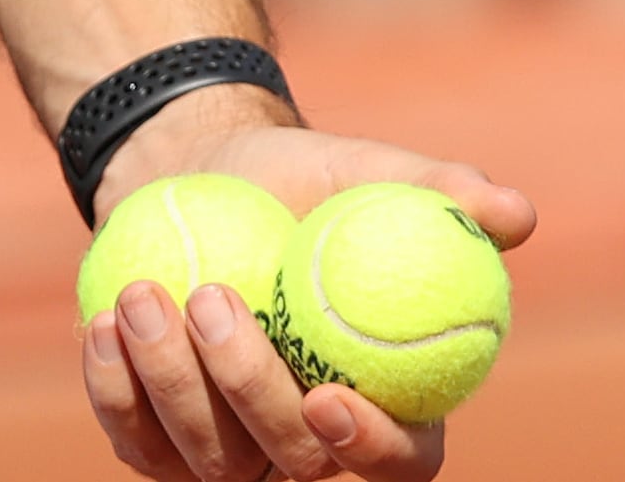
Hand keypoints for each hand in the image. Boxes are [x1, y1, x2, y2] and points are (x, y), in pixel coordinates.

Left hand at [80, 88, 537, 480]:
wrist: (204, 175)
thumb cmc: (306, 179)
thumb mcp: (371, 171)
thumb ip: (442, 194)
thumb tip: (518, 215)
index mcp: (390, 401)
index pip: (402, 464)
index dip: (371, 448)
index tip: (326, 392)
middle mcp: (313, 445)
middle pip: (293, 467)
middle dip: (247, 392)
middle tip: (214, 301)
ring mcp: (233, 455)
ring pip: (206, 463)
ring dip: (170, 385)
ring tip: (145, 295)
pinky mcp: (160, 444)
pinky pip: (137, 444)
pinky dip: (116, 390)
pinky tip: (106, 325)